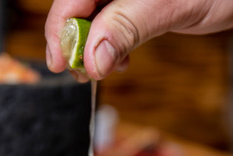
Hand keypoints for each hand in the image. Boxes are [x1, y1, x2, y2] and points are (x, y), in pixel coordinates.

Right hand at [45, 0, 232, 80]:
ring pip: (91, 20)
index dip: (62, 29)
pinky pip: (109, 26)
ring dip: (90, 50)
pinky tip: (119, 62)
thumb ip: (128, 26)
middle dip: (74, 42)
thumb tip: (94, 58)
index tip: (61, 62)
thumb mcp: (171, 5)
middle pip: (76, 9)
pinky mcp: (133, 6)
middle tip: (78, 72)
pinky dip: (108, 48)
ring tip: (100, 71)